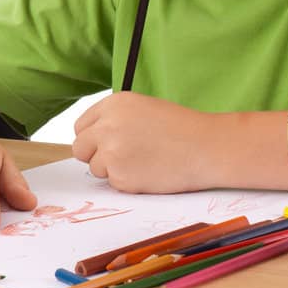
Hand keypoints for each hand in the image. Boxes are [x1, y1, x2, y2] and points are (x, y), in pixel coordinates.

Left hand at [70, 93, 219, 192]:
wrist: (206, 148)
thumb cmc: (180, 129)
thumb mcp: (142, 108)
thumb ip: (114, 119)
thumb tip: (92, 138)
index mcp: (112, 104)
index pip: (81, 126)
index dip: (93, 138)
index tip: (106, 145)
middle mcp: (106, 126)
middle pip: (80, 148)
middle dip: (95, 156)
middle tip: (120, 159)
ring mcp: (111, 151)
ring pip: (96, 168)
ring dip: (113, 170)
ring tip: (143, 162)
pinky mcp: (120, 176)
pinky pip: (113, 183)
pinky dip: (128, 182)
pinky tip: (149, 172)